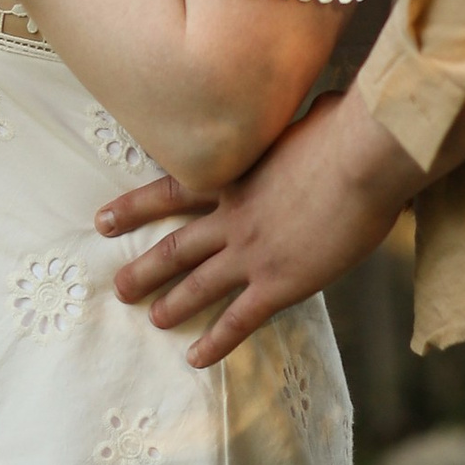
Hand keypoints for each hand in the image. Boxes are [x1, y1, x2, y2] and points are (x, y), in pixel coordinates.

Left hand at [97, 83, 422, 368]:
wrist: (361, 157)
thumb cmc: (342, 128)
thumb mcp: (303, 117)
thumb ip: (295, 123)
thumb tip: (319, 105)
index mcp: (233, 175)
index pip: (170, 194)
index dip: (133, 209)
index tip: (103, 220)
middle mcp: (231, 216)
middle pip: (175, 247)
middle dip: (144, 269)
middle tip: (118, 288)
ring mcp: (251, 251)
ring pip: (198, 285)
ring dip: (172, 305)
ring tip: (152, 321)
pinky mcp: (279, 281)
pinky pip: (239, 320)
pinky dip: (217, 341)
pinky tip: (197, 359)